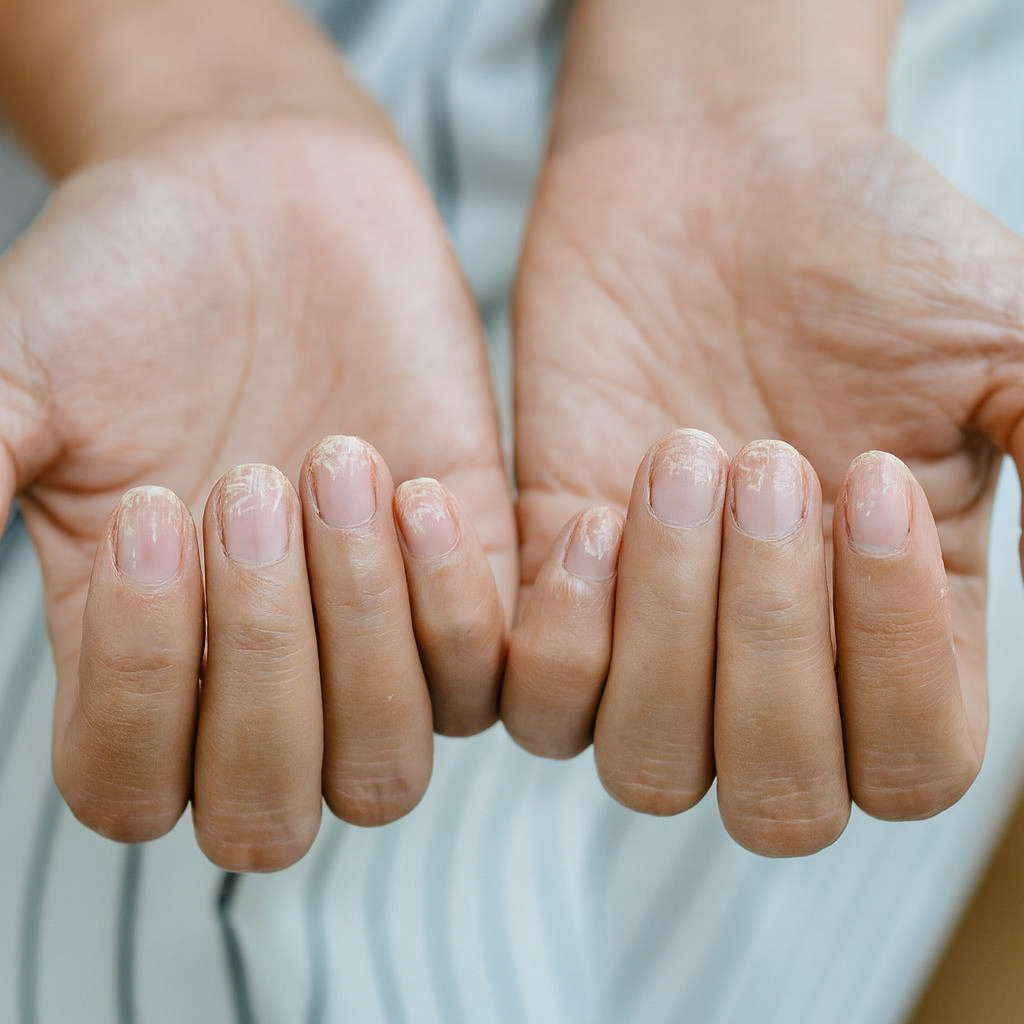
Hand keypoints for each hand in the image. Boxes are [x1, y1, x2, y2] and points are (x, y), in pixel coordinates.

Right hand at [0, 114, 514, 868]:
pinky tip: (416, 482)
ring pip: (386, 765)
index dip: (141, 692)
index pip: (131, 789)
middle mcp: (255, 664)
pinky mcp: (464, 578)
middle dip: (266, 662)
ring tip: (337, 461)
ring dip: (365, 629)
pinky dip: (455, 603)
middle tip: (253, 482)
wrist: (266, 195)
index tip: (152, 508)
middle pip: (269, 813)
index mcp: (136, 645)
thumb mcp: (19, 371)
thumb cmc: (134, 277)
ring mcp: (369, 634)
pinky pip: (490, 680)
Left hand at [506, 82, 1023, 854]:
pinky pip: (534, 706)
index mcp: (898, 625)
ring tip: (677, 458)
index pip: (910, 769)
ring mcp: (656, 635)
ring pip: (648, 766)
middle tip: (762, 458)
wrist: (710, 178)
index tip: (864, 476)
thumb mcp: (995, 335)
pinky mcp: (555, 592)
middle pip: (775, 802)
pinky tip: (590, 513)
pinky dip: (559, 635)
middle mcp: (775, 655)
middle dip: (768, 641)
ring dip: (664, 629)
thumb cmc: (858, 246)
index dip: (894, 660)